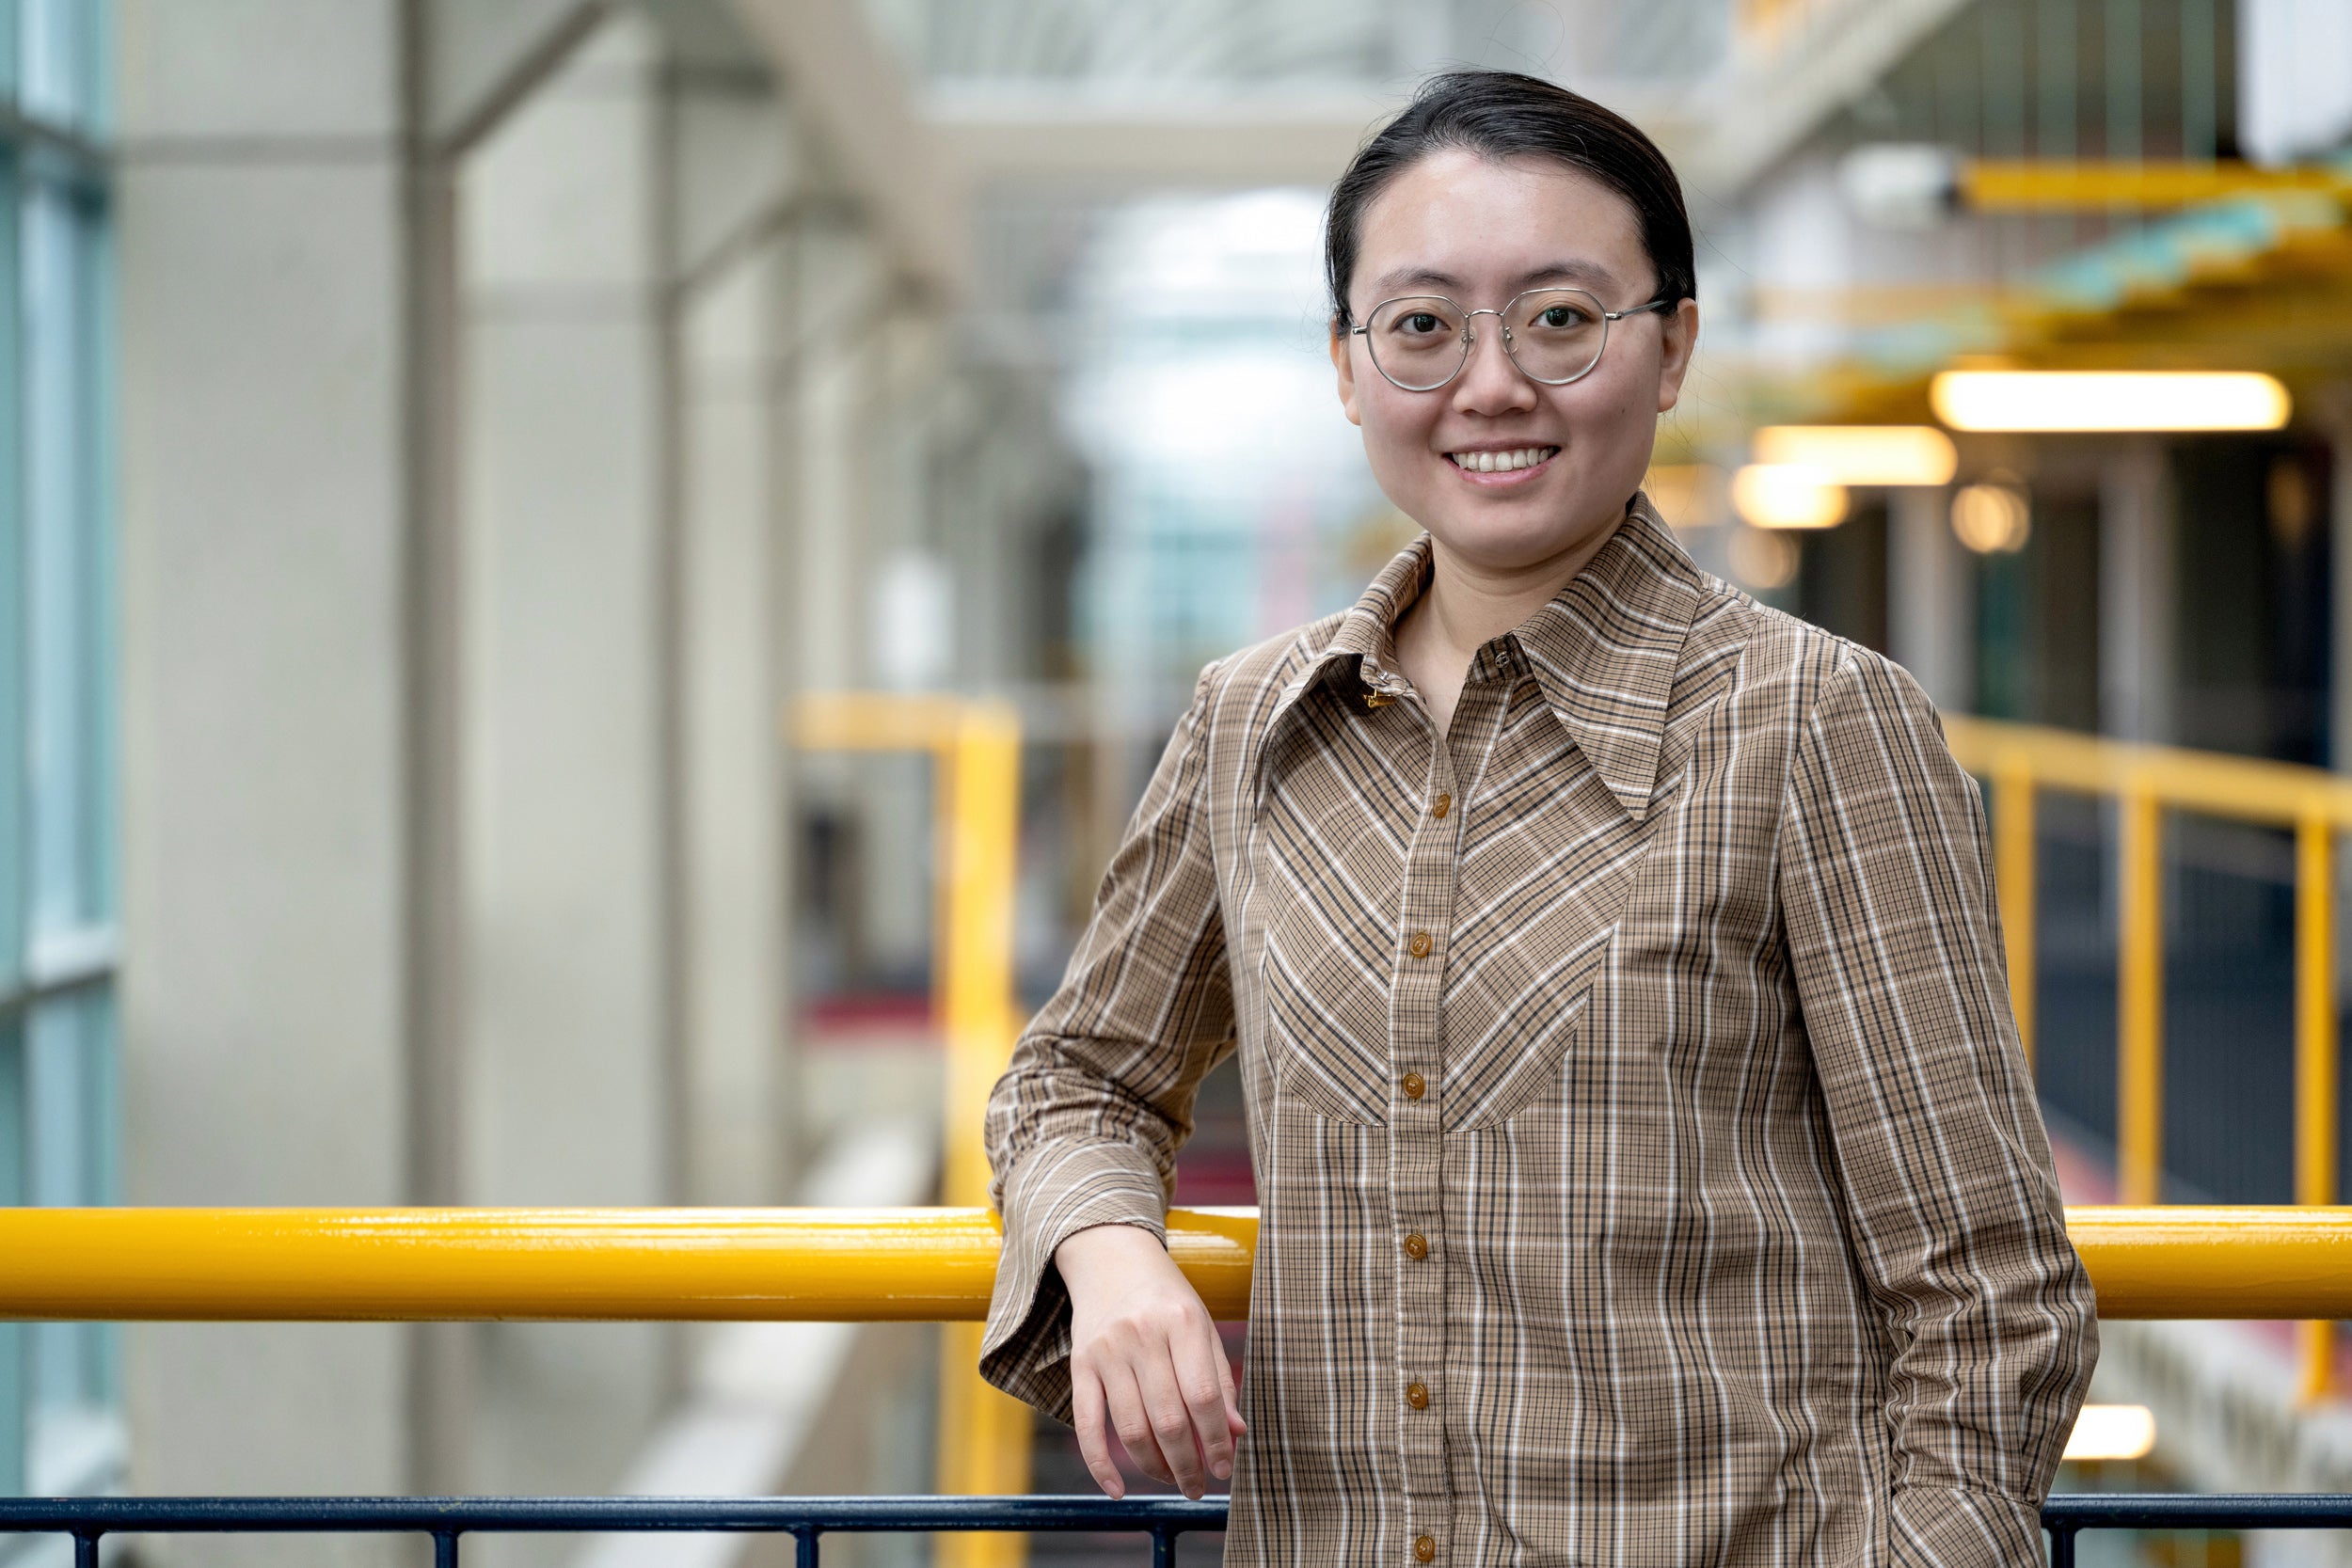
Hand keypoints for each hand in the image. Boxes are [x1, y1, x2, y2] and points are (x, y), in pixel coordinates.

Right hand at [1054, 1222, 1245, 1499]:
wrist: (1110, 1257)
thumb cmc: (1165, 1297)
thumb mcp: (1202, 1325)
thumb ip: (1219, 1379)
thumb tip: (1235, 1433)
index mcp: (1182, 1321)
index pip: (1204, 1396)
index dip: (1216, 1440)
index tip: (1224, 1469)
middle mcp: (1143, 1335)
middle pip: (1168, 1418)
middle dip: (1187, 1464)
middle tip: (1198, 1487)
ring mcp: (1107, 1350)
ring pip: (1131, 1427)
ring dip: (1154, 1467)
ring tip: (1171, 1480)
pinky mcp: (1079, 1364)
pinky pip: (1087, 1424)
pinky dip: (1100, 1464)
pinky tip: (1117, 1490)